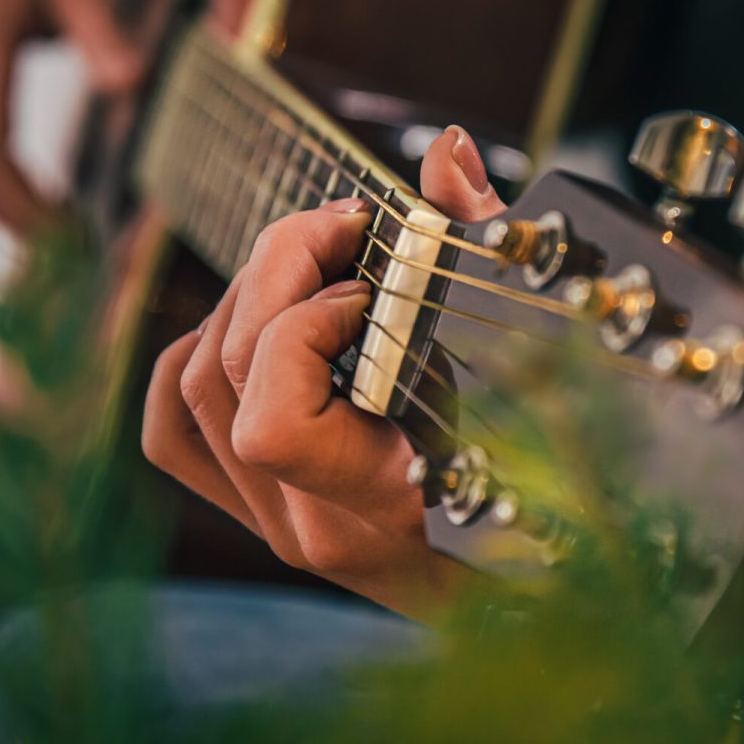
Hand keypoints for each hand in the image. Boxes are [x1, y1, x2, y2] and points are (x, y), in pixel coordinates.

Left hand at [142, 128, 505, 617]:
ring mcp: (281, 526)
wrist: (550, 591)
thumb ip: (489, 248)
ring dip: (243, 298)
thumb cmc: (567, 475)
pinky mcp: (264, 513)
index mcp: (388, 506)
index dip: (305, 326)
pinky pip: (176, 433)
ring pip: (193, 390)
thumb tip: (448, 151)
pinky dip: (193, 359)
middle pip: (226, 376)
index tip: (374, 282)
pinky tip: (253, 322)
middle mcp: (317, 526)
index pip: (275, 421)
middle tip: (343, 226)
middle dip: (277, 269)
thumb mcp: (541, 364)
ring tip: (311, 262)